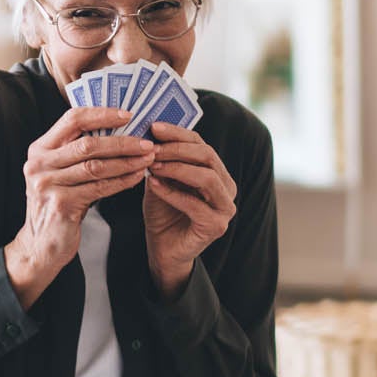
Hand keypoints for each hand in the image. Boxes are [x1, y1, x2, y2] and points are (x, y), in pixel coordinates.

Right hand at [5, 106, 155, 307]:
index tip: (128, 115)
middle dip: (122, 141)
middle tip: (146, 143)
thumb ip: (79, 152)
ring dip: (126, 161)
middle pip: (88, 144)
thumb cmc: (59, 203)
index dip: (102, 114)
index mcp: (39, 149)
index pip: (72, 119)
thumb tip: (120, 130)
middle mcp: (39, 163)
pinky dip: (122, 181)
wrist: (41, 243)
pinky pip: (99, 188)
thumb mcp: (61, 172)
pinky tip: (137, 177)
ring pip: (96, 166)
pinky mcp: (60, 204)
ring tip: (147, 159)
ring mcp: (47, 184)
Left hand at [141, 122, 236, 296]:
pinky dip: (172, 192)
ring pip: (206, 178)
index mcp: (217, 173)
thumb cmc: (163, 213)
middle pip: (208, 157)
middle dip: (177, 149)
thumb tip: (150, 133)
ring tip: (153, 165)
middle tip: (152, 147)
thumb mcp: (161, 179)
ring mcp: (225, 208)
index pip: (202, 144)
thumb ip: (161, 160)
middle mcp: (227, 188)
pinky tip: (154, 185)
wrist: (162, 249)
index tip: (154, 127)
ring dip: (177, 168)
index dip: (179, 133)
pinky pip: (194, 204)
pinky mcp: (216, 226)